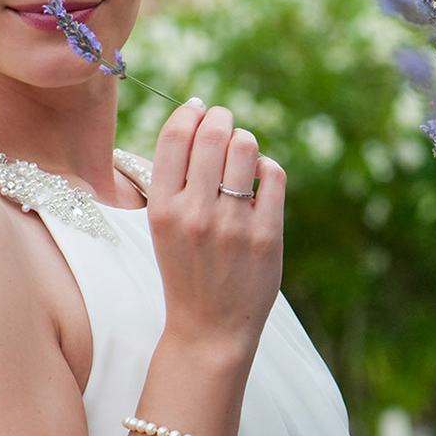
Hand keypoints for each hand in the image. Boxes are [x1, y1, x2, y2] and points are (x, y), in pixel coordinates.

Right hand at [145, 99, 285, 355]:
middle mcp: (196, 213)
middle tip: (224, 122)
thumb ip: (175, 180)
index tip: (198, 108)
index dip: (189, 112)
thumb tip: (197, 121)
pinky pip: (273, 174)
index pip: (174, 137)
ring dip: (245, 140)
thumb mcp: (163, 226)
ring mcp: (233, 224)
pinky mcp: (267, 235)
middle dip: (221, 118)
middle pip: (213, 134)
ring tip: (242, 153)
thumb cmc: (186, 269)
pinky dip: (267, 168)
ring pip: (245, 147)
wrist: (210, 327)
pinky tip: (259, 179)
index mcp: (162, 209)